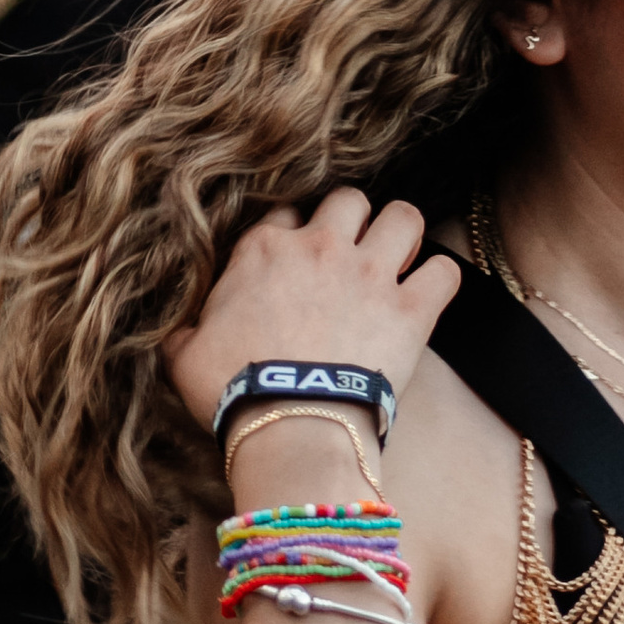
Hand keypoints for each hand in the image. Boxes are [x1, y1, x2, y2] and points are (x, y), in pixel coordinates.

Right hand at [164, 187, 458, 440]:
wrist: (289, 424)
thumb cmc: (232, 391)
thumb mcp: (185, 356)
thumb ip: (186, 331)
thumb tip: (178, 334)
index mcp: (264, 250)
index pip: (288, 214)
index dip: (298, 235)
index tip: (302, 262)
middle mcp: (320, 247)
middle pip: (349, 199)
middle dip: (356, 221)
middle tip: (356, 254)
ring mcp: (370, 275)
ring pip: (405, 216)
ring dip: (405, 235)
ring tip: (401, 260)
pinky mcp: (410, 310)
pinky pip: (445, 271)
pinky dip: (441, 280)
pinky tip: (429, 295)